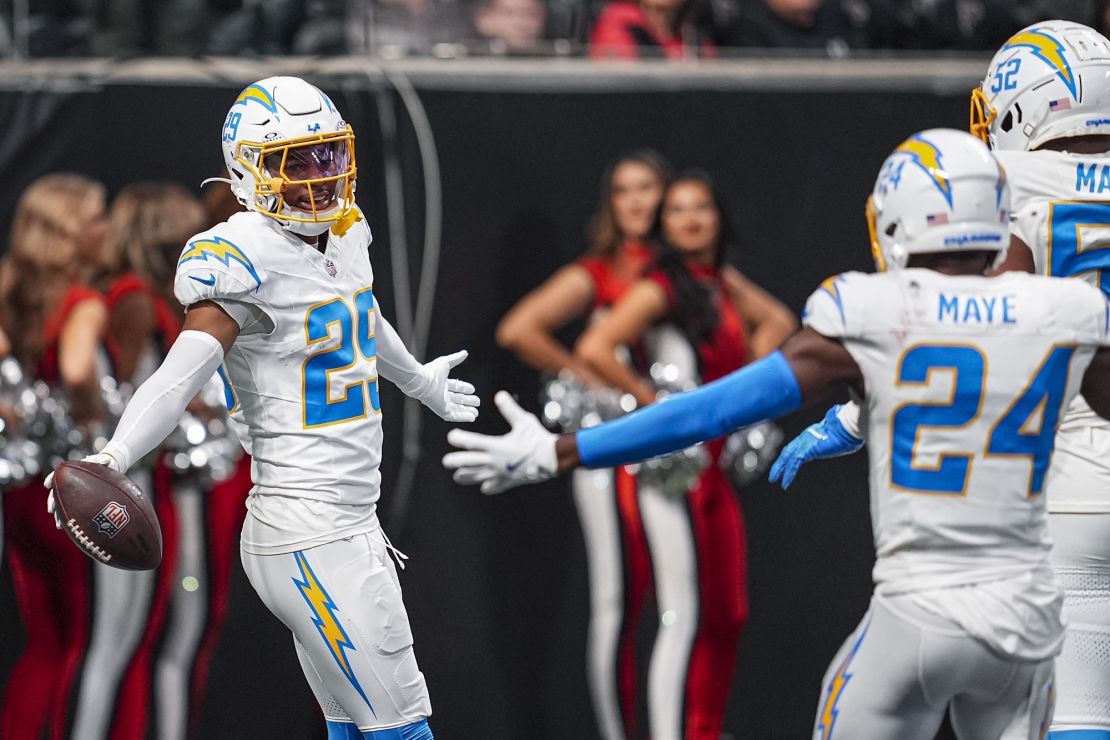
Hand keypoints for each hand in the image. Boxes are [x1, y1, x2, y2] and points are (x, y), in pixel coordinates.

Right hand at [45, 453, 120, 528]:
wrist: (110, 468)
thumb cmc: (104, 463)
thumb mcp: (104, 461)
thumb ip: (102, 460)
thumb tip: (107, 460)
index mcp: (71, 472)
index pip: (57, 475)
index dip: (51, 479)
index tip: (47, 485)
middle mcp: (70, 484)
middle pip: (57, 494)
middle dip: (53, 503)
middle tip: (51, 511)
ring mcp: (74, 493)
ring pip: (62, 505)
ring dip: (59, 515)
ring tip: (59, 525)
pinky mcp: (80, 501)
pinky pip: (72, 510)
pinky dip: (69, 518)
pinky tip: (69, 528)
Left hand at [411, 350, 479, 422]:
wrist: (422, 381)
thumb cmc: (431, 372)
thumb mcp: (446, 363)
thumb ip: (456, 358)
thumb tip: (465, 353)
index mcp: (441, 384)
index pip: (455, 387)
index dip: (464, 388)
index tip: (473, 389)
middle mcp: (441, 394)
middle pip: (457, 399)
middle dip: (467, 401)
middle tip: (478, 401)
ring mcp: (441, 403)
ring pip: (456, 409)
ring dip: (467, 411)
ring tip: (476, 413)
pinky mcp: (442, 410)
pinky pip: (454, 416)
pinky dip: (463, 417)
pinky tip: (472, 417)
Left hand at [442, 391, 556, 493]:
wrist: (552, 459)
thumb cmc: (538, 438)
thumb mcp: (524, 420)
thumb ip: (509, 409)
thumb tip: (499, 395)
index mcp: (496, 446)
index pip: (471, 442)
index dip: (459, 439)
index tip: (451, 436)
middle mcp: (494, 461)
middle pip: (468, 462)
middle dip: (455, 461)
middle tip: (446, 461)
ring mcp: (500, 473)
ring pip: (477, 477)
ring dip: (466, 476)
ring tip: (458, 476)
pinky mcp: (508, 481)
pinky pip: (494, 486)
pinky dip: (488, 486)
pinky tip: (485, 485)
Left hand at [768, 405, 862, 489]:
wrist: (847, 427)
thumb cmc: (847, 431)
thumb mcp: (838, 438)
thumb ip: (833, 439)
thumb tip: (844, 441)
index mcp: (812, 434)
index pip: (796, 446)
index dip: (788, 455)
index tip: (785, 464)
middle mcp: (806, 437)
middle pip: (788, 451)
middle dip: (780, 462)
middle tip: (774, 474)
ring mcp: (805, 442)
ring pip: (787, 457)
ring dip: (779, 469)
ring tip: (774, 479)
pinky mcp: (807, 450)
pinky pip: (794, 463)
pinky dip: (788, 473)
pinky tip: (785, 482)